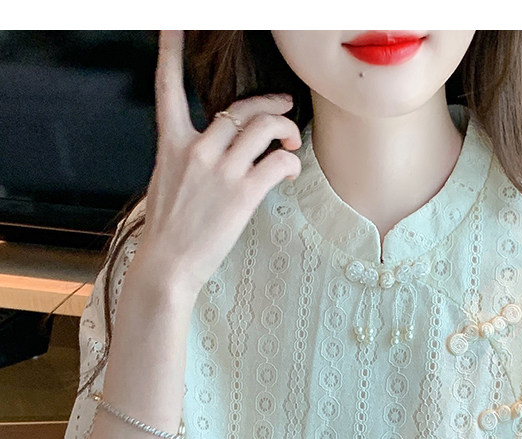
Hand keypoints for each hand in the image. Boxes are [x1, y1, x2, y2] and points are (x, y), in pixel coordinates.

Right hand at [139, 30, 302, 299]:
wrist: (167, 266)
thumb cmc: (170, 230)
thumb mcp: (167, 182)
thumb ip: (187, 158)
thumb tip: (214, 153)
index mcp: (171, 144)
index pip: (167, 86)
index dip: (171, 50)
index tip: (176, 23)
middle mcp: (196, 150)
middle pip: (241, 109)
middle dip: (271, 105)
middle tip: (285, 108)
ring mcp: (220, 172)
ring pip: (264, 128)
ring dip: (286, 129)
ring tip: (290, 143)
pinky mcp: (242, 194)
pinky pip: (277, 162)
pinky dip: (290, 162)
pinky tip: (289, 170)